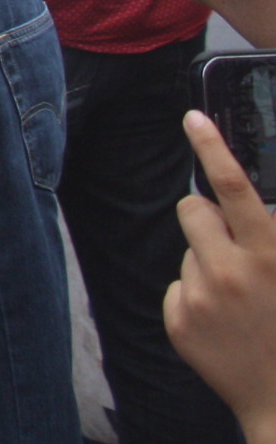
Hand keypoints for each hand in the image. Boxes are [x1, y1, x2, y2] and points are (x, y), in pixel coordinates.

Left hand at [166, 111, 275, 442]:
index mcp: (270, 256)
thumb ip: (269, 238)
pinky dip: (196, 299)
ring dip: (207, 264)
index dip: (212, 148)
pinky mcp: (176, 320)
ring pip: (187, 251)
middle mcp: (230, 272)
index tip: (192, 118)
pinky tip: (225, 324)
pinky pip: (177, 287)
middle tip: (234, 249)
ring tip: (241, 301)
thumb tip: (252, 209)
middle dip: (207, 219)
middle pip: (192, 210)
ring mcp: (199, 298)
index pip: (235, 189)